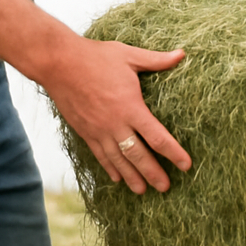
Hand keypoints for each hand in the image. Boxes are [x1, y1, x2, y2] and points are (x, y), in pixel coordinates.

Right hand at [43, 35, 190, 193]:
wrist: (59, 63)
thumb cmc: (96, 57)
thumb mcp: (129, 55)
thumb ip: (156, 60)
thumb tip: (182, 54)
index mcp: (130, 107)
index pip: (157, 137)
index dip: (173, 153)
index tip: (186, 165)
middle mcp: (115, 124)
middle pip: (138, 155)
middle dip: (153, 173)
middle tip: (166, 187)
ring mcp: (98, 130)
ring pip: (118, 160)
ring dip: (132, 177)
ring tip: (143, 191)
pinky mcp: (85, 131)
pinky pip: (100, 155)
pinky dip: (110, 168)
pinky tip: (117, 178)